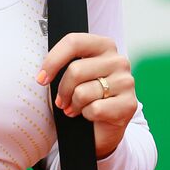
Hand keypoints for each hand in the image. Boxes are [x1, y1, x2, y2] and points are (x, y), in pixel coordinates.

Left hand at [37, 33, 137, 158]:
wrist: (104, 127)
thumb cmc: (87, 97)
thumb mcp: (77, 75)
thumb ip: (67, 64)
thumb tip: (43, 73)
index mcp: (105, 46)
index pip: (74, 42)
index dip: (53, 60)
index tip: (41, 78)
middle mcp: (119, 60)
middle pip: (75, 70)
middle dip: (62, 90)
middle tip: (61, 102)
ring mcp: (126, 82)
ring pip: (83, 92)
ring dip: (73, 105)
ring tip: (76, 109)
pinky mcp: (129, 104)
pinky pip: (94, 109)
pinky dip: (86, 115)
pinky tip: (91, 116)